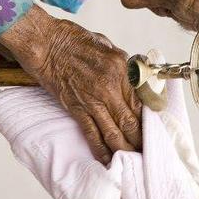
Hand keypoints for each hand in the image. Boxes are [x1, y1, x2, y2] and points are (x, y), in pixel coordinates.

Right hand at [0, 5, 141, 164]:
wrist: (45, 42)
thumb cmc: (72, 39)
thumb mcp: (106, 44)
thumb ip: (120, 64)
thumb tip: (133, 79)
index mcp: (121, 67)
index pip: (143, 100)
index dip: (149, 119)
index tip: (153, 129)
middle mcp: (110, 85)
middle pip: (132, 121)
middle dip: (140, 139)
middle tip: (146, 150)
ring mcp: (93, 99)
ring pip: (114, 132)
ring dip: (124, 148)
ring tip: (132, 158)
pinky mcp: (76, 108)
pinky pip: (92, 134)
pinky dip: (100, 149)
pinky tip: (107, 159)